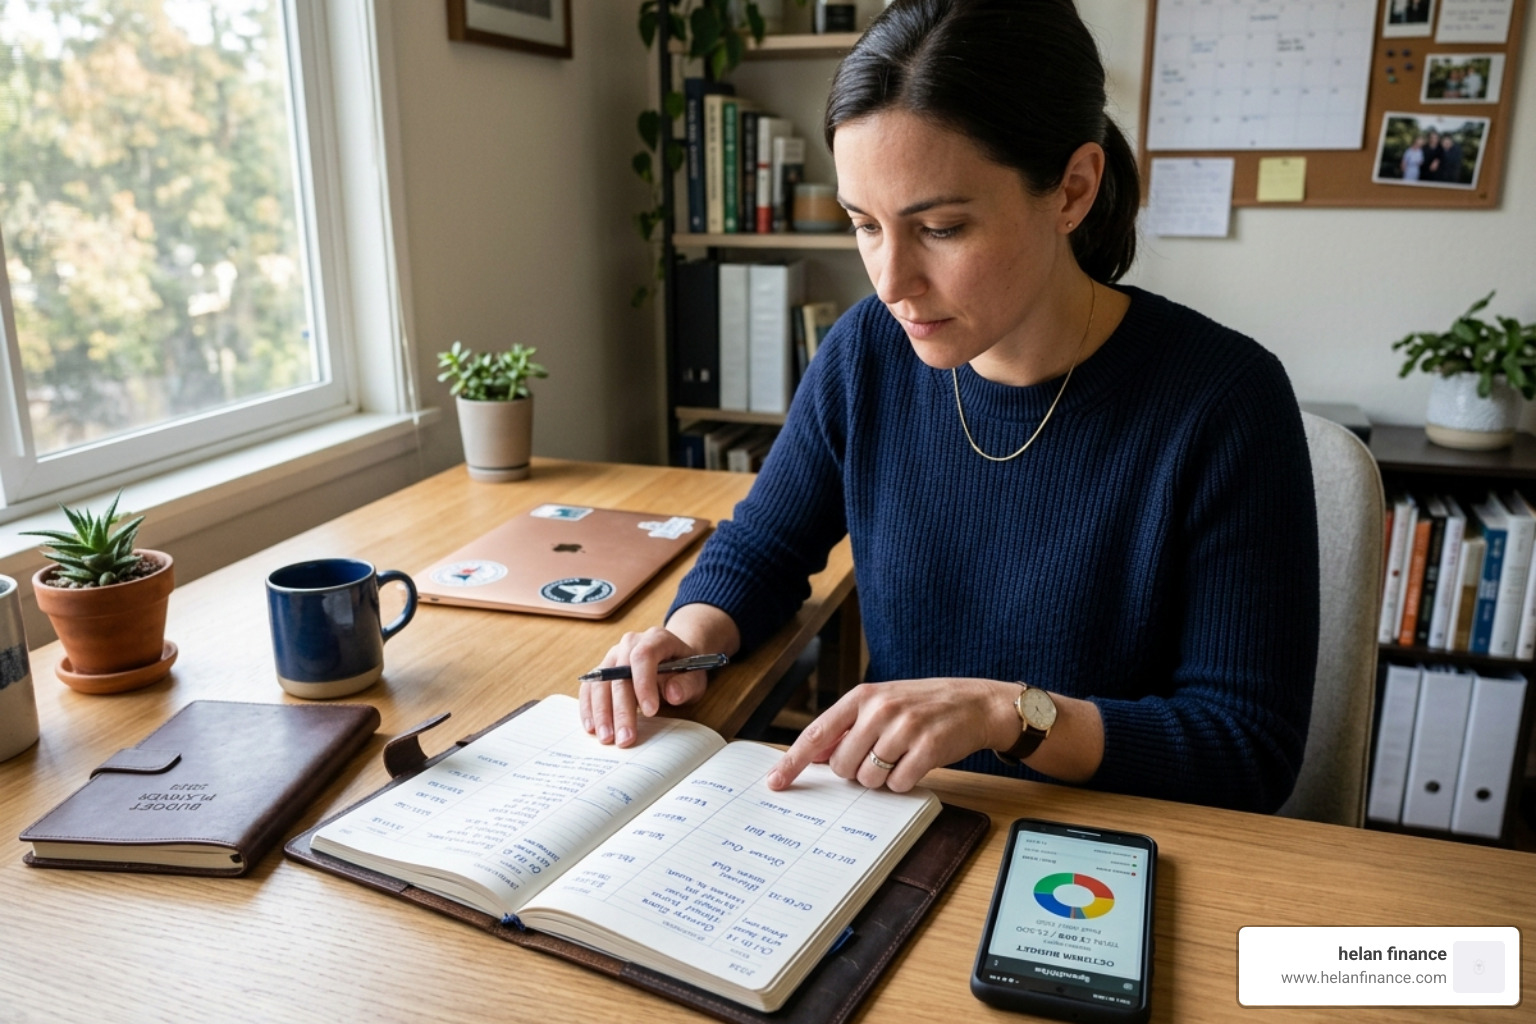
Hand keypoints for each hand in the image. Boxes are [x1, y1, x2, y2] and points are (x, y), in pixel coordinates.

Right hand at [580, 627, 710, 746]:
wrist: (672, 660)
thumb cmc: (683, 670)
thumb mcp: (694, 677)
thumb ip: (686, 684)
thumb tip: (672, 693)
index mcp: (656, 638)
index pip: (643, 656)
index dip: (644, 683)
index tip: (650, 711)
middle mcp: (630, 643)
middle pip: (619, 674)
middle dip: (621, 709)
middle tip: (625, 738)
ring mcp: (613, 656)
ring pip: (600, 682)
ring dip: (601, 712)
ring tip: (607, 738)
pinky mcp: (601, 671)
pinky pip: (589, 688)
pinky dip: (589, 708)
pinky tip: (592, 728)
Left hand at [767, 679, 1018, 792]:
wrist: (976, 702)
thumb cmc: (924, 706)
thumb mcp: (883, 704)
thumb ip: (849, 726)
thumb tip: (816, 756)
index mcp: (863, 697)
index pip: (817, 734)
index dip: (793, 761)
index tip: (775, 782)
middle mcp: (880, 709)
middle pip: (843, 766)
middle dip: (856, 771)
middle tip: (880, 757)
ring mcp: (904, 728)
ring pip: (869, 778)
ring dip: (882, 778)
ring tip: (902, 756)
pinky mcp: (927, 748)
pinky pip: (898, 784)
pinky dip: (904, 782)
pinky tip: (918, 763)